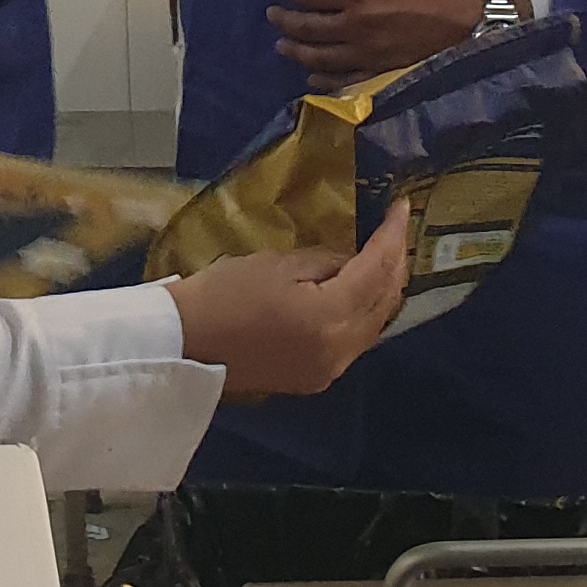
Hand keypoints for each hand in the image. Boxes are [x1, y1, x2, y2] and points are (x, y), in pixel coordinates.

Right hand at [166, 203, 412, 400]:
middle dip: (396, 265)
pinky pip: (355, 343)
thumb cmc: (223, 295)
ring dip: (384, 292)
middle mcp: (340, 351)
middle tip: (398, 231)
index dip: (392, 237)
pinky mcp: (315, 378)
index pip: (377, 272)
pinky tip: (360, 294)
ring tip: (386, 257)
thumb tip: (351, 261)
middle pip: (384, 304)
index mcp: (330, 318)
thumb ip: (324, 263)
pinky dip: (364, 314)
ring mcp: (329, 370)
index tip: (403, 207)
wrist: (183, 344)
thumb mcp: (276, 265)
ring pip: (374, 327)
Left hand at [269, 0, 485, 86]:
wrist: (477, 22)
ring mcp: (369, 53)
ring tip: (283, 46)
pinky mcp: (382, 71)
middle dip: (287, 22)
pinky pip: (346, 78)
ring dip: (299, 51)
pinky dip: (325, 78)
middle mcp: (357, 26)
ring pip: (322, 56)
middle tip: (272, 17)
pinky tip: (313, 77)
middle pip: (310, 28)